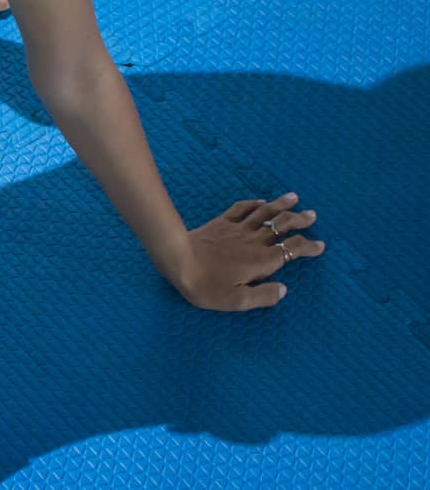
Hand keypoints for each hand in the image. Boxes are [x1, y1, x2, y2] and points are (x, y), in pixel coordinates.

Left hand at [177, 193, 325, 310]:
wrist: (177, 259)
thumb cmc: (206, 285)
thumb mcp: (237, 301)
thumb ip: (263, 296)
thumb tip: (284, 290)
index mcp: (262, 261)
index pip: (292, 249)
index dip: (308, 247)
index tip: (320, 245)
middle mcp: (253, 241)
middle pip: (282, 225)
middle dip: (300, 219)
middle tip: (313, 215)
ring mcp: (237, 229)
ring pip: (264, 213)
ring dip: (280, 204)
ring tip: (294, 197)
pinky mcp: (221, 222)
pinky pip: (241, 208)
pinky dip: (254, 203)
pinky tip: (260, 201)